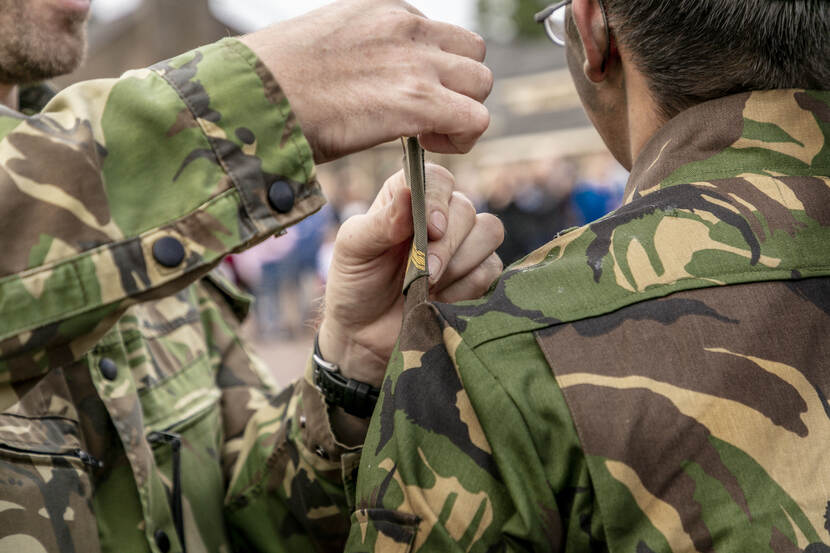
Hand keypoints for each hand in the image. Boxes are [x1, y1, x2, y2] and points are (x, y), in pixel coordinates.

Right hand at [239, 0, 492, 162]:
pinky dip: (461, 138)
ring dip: (463, 112)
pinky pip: (476, 119)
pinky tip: (427, 147)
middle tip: (426, 118)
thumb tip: (374, 80)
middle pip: (472, 54)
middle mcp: (408, 27)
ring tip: (428, 134)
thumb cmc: (274, 80)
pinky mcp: (418, 100)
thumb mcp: (328, 44)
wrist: (251, 95)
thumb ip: (366, 52)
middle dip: (458, 88)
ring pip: (482, 83)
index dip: (434, 73)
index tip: (406, 100)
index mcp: (385, 10)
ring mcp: (416, 61)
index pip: (440, 36)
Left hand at [318, 164, 502, 389]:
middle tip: (425, 273)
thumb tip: (407, 192)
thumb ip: (381, 222)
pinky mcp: (478, 274)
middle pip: (466, 210)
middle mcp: (441, 214)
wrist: (364, 334)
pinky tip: (440, 299)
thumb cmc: (355, 283)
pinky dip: (466, 288)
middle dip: (447, 245)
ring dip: (458, 264)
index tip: (430, 229)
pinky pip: (492, 269)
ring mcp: (464, 244)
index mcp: (408, 198)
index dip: (439, 200)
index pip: (438, 179)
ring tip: (427, 286)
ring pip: (488, 233)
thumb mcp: (354, 249)